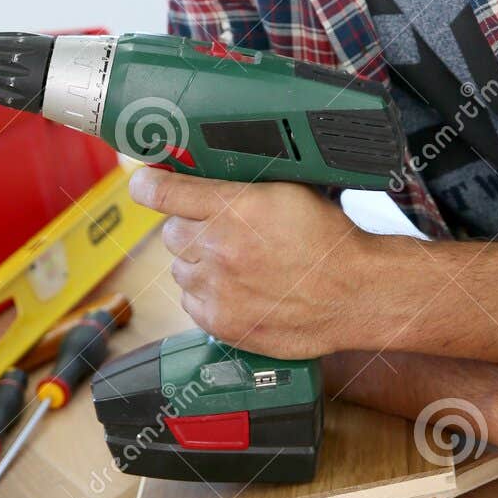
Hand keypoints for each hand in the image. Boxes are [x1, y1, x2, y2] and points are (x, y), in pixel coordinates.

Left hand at [128, 167, 374, 356]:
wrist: (354, 293)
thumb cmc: (327, 241)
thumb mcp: (287, 191)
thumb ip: (240, 184)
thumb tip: (206, 176)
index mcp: (235, 207)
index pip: (164, 193)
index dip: (147, 186)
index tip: (143, 184)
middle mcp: (219, 248)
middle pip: (171, 233)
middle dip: (191, 229)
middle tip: (220, 232)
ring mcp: (217, 288)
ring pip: (180, 269)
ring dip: (199, 264)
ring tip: (236, 265)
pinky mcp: (221, 321)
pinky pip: (191, 302)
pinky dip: (207, 295)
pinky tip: (238, 290)